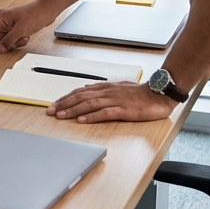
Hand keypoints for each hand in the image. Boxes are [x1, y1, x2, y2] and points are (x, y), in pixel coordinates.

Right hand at [0, 0, 60, 52]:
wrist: (47, 10)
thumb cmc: (34, 15)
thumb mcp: (20, 30)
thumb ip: (9, 41)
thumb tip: (0, 49)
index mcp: (0, 18)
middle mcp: (3, 21)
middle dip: (7, 43)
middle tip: (17, 41)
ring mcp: (10, 25)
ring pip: (6, 41)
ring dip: (14, 42)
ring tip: (24, 37)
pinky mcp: (16, 28)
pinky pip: (13, 39)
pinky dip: (19, 40)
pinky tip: (26, 36)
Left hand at [47, 81, 179, 123]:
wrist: (159, 94)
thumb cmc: (140, 93)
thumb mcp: (119, 88)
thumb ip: (104, 91)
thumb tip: (88, 91)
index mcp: (105, 87)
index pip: (80, 91)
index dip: (65, 98)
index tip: (54, 104)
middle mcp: (107, 92)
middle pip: (80, 97)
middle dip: (64, 104)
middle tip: (50, 112)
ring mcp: (115, 100)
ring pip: (89, 104)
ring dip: (73, 110)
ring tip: (61, 116)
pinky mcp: (124, 110)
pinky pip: (105, 113)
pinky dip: (92, 116)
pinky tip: (82, 121)